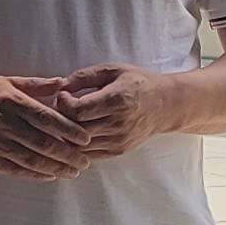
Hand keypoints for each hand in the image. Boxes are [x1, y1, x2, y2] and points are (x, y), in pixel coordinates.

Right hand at [0, 75, 98, 181]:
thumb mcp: (6, 81)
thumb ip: (35, 84)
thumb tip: (62, 83)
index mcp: (11, 101)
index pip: (46, 118)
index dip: (69, 130)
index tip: (86, 139)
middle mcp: (4, 122)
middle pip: (43, 143)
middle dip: (68, 155)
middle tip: (85, 162)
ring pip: (32, 160)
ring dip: (55, 168)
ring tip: (72, 172)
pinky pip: (16, 169)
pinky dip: (35, 174)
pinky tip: (50, 175)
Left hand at [47, 64, 178, 158]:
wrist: (165, 105)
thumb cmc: (138, 83)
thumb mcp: (112, 70)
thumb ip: (85, 76)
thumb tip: (60, 84)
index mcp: (116, 100)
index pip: (78, 111)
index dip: (63, 103)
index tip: (64, 95)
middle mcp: (118, 123)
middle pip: (76, 130)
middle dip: (62, 119)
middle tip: (61, 108)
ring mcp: (118, 140)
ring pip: (79, 146)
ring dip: (67, 135)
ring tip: (67, 120)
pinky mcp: (118, 150)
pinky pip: (89, 154)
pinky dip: (78, 146)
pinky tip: (76, 133)